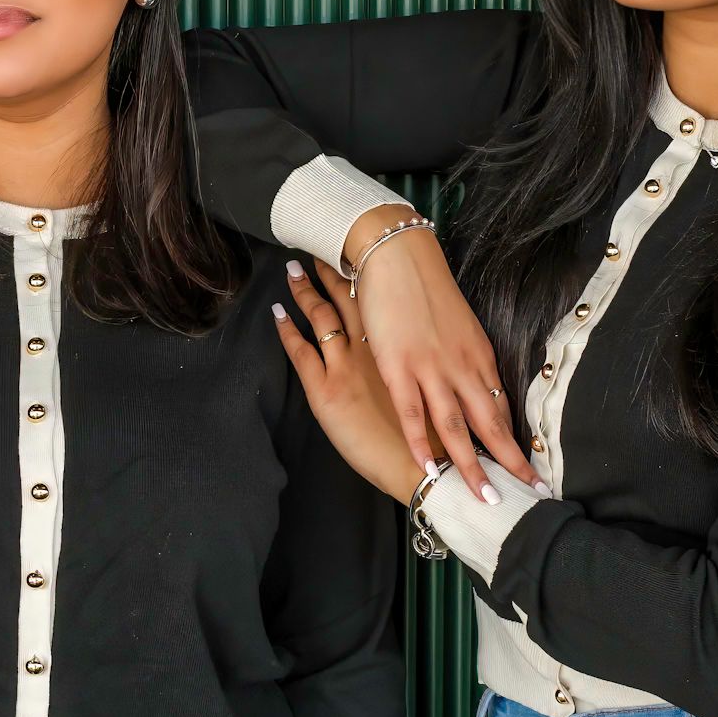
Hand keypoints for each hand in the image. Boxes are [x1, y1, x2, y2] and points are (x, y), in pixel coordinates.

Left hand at [272, 259, 429, 505]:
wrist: (428, 468)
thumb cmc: (440, 439)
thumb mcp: (440, 392)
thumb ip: (425, 368)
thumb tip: (419, 350)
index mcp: (402, 346)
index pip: (376, 298)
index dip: (361, 274)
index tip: (353, 254)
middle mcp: (375, 347)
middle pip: (347, 297)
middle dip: (330, 271)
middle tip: (317, 248)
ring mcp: (348, 365)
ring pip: (321, 316)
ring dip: (305, 291)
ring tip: (293, 271)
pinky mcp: (326, 390)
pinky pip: (301, 351)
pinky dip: (287, 330)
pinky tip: (277, 314)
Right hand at [341, 206, 539, 500]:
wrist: (398, 256)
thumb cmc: (425, 290)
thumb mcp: (458, 326)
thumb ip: (466, 360)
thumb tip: (473, 388)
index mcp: (479, 357)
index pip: (502, 408)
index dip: (515, 443)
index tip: (530, 470)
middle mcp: (464, 367)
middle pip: (492, 425)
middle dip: (512, 464)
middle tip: (532, 497)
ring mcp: (432, 369)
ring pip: (458, 428)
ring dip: (473, 467)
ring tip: (487, 499)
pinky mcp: (399, 367)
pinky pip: (413, 413)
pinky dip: (421, 443)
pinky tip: (430, 469)